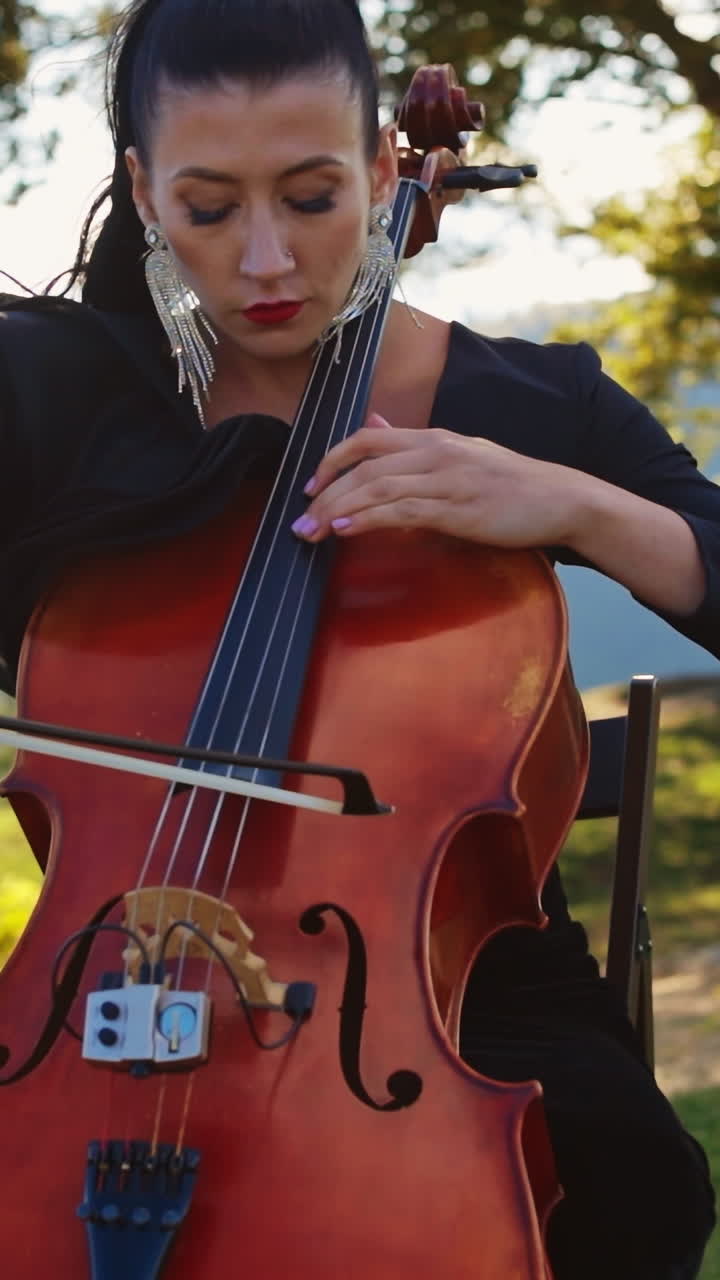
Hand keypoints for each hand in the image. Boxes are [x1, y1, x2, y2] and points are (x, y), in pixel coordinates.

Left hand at [291, 413, 589, 548]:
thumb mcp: (460, 455)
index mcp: (434, 439)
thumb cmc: (513, 486)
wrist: (563, 500)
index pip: (367, 438)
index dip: (331, 460)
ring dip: (337, 510)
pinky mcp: (458, 508)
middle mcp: (436, 451)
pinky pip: (402, 511)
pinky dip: (368, 520)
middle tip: (298, 521)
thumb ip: (415, 446)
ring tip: (309, 531)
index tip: (310, 487)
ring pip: (376, 488)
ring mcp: (447, 478)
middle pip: (363, 466)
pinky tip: (345, 530)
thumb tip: (376, 425)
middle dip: (324, 493)